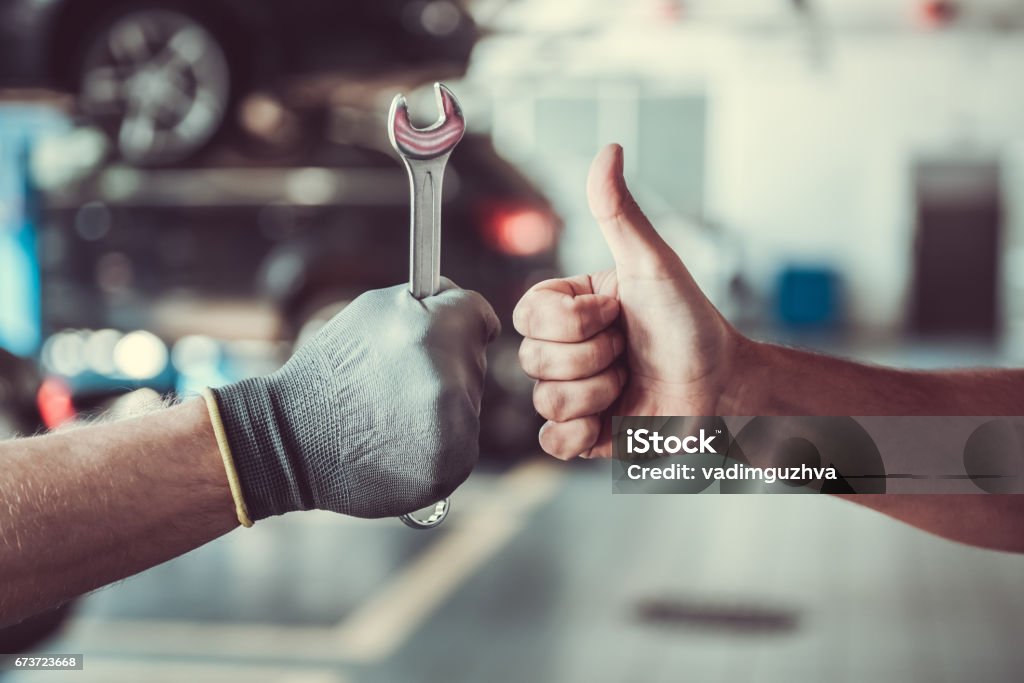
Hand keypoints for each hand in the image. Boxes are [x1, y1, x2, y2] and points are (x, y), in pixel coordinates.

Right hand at [212, 279, 499, 518]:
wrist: (292, 440)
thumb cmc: (331, 370)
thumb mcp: (372, 311)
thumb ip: (427, 302)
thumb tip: (466, 305)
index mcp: (434, 331)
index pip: (480, 315)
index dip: (461, 322)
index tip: (445, 333)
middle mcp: (450, 380)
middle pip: (475, 361)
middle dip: (446, 364)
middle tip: (396, 381)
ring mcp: (454, 428)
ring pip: (469, 404)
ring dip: (443, 405)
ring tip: (392, 413)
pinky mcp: (451, 466)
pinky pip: (461, 442)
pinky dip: (438, 442)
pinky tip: (399, 441)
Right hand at [513, 144, 740, 458]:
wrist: (724, 389)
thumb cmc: (693, 324)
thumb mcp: (653, 264)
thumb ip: (619, 213)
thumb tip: (608, 151)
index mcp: (571, 308)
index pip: (528, 314)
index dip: (573, 322)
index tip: (616, 314)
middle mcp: (566, 349)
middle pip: (533, 360)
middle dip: (593, 359)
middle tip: (628, 351)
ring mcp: (573, 393)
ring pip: (545, 401)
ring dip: (599, 394)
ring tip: (630, 383)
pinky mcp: (584, 434)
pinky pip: (551, 441)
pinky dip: (583, 434)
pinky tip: (613, 421)